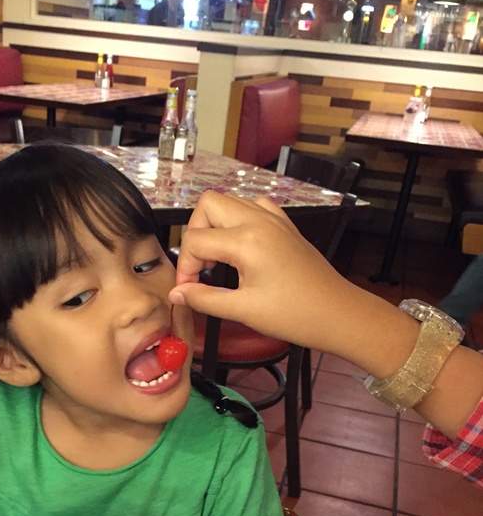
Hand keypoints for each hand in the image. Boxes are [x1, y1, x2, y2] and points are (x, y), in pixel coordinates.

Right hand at [168, 192, 352, 354]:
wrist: (338, 313)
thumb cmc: (295, 314)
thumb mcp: (244, 311)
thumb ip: (205, 298)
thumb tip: (177, 294)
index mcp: (246, 241)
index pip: (195, 240)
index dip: (185, 268)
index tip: (188, 291)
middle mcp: (258, 221)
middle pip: (208, 204)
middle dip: (195, 233)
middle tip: (200, 267)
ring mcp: (274, 219)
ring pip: (230, 201)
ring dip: (215, 224)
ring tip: (218, 258)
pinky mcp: (285, 225)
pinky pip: (253, 207)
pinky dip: (239, 220)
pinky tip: (241, 247)